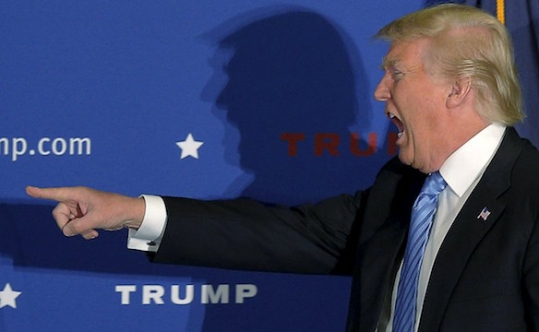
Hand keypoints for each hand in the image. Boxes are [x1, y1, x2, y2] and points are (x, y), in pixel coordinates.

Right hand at [26, 186, 144, 239]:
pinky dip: (82, 231)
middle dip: (67, 225)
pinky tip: (94, 233)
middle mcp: (77, 200)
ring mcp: (81, 208)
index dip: (41, 192)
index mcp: (78, 194)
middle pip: (59, 214)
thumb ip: (78, 226)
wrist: (129, 214)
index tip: (28, 190)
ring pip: (68, 222)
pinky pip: (76, 226)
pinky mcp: (86, 216)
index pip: (56, 193)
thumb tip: (66, 231)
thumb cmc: (115, 210)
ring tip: (91, 231)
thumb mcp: (95, 219)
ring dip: (77, 230)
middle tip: (80, 229)